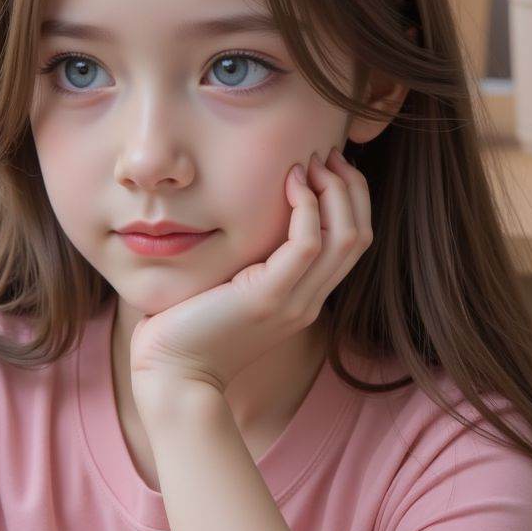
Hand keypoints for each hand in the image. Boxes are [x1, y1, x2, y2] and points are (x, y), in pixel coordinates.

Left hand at [129, 147, 371, 401]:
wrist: (172, 377)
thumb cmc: (186, 331)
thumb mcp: (227, 288)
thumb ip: (246, 260)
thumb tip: (239, 217)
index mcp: (303, 298)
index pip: (350, 243)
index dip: (349, 200)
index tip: (326, 167)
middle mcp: (308, 301)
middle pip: (359, 235)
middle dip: (351, 188)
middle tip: (328, 154)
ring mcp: (293, 302)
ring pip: (345, 237)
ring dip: (335, 190)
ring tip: (313, 161)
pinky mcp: (268, 298)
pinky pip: (307, 244)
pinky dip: (306, 207)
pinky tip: (289, 182)